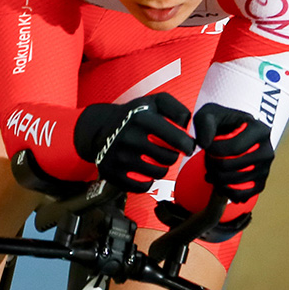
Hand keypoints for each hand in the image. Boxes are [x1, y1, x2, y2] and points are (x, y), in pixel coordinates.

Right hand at [73, 94, 195, 190]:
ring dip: (160, 168)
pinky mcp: (111, 172)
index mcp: (141, 119)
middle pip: (170, 158)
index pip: (179, 140)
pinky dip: (146, 181)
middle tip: (163, 150)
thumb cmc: (135, 116)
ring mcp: (118, 156)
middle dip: (171, 155)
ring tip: (152, 159)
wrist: (100, 127)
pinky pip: (142, 187)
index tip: (185, 146)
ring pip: (158, 173)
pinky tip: (142, 171)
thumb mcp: (156, 102)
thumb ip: (178, 110)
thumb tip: (188, 130)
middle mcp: (128, 137)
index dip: (187, 145)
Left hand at [192, 103, 273, 200]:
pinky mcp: (260, 184)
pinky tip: (218, 180)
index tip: (208, 144)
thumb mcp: (210, 114)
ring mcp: (265, 169)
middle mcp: (267, 150)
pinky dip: (224, 190)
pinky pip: (240, 195)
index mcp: (260, 131)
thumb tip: (205, 144)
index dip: (211, 150)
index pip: (230, 149)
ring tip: (213, 165)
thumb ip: (205, 123)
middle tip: (209, 156)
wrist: (233, 133)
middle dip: (211, 162)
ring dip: (214, 176)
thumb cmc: (221, 123)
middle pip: (227, 166)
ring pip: (230, 182)